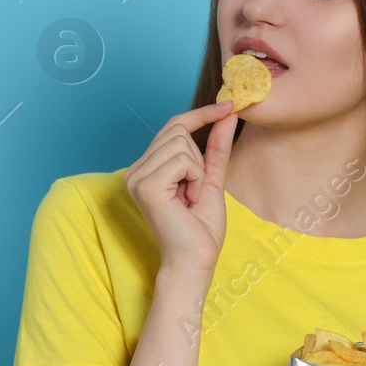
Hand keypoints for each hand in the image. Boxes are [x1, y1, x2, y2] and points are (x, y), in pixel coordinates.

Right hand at [124, 99, 237, 276]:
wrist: (196, 260)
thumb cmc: (201, 229)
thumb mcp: (211, 179)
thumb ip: (216, 147)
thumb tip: (227, 114)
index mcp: (147, 168)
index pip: (172, 126)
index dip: (201, 114)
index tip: (229, 105)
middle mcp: (136, 170)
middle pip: (177, 131)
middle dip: (198, 159)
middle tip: (195, 192)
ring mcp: (137, 177)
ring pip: (181, 143)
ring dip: (197, 172)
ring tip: (190, 199)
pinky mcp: (145, 185)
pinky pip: (181, 160)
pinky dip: (194, 179)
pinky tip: (187, 201)